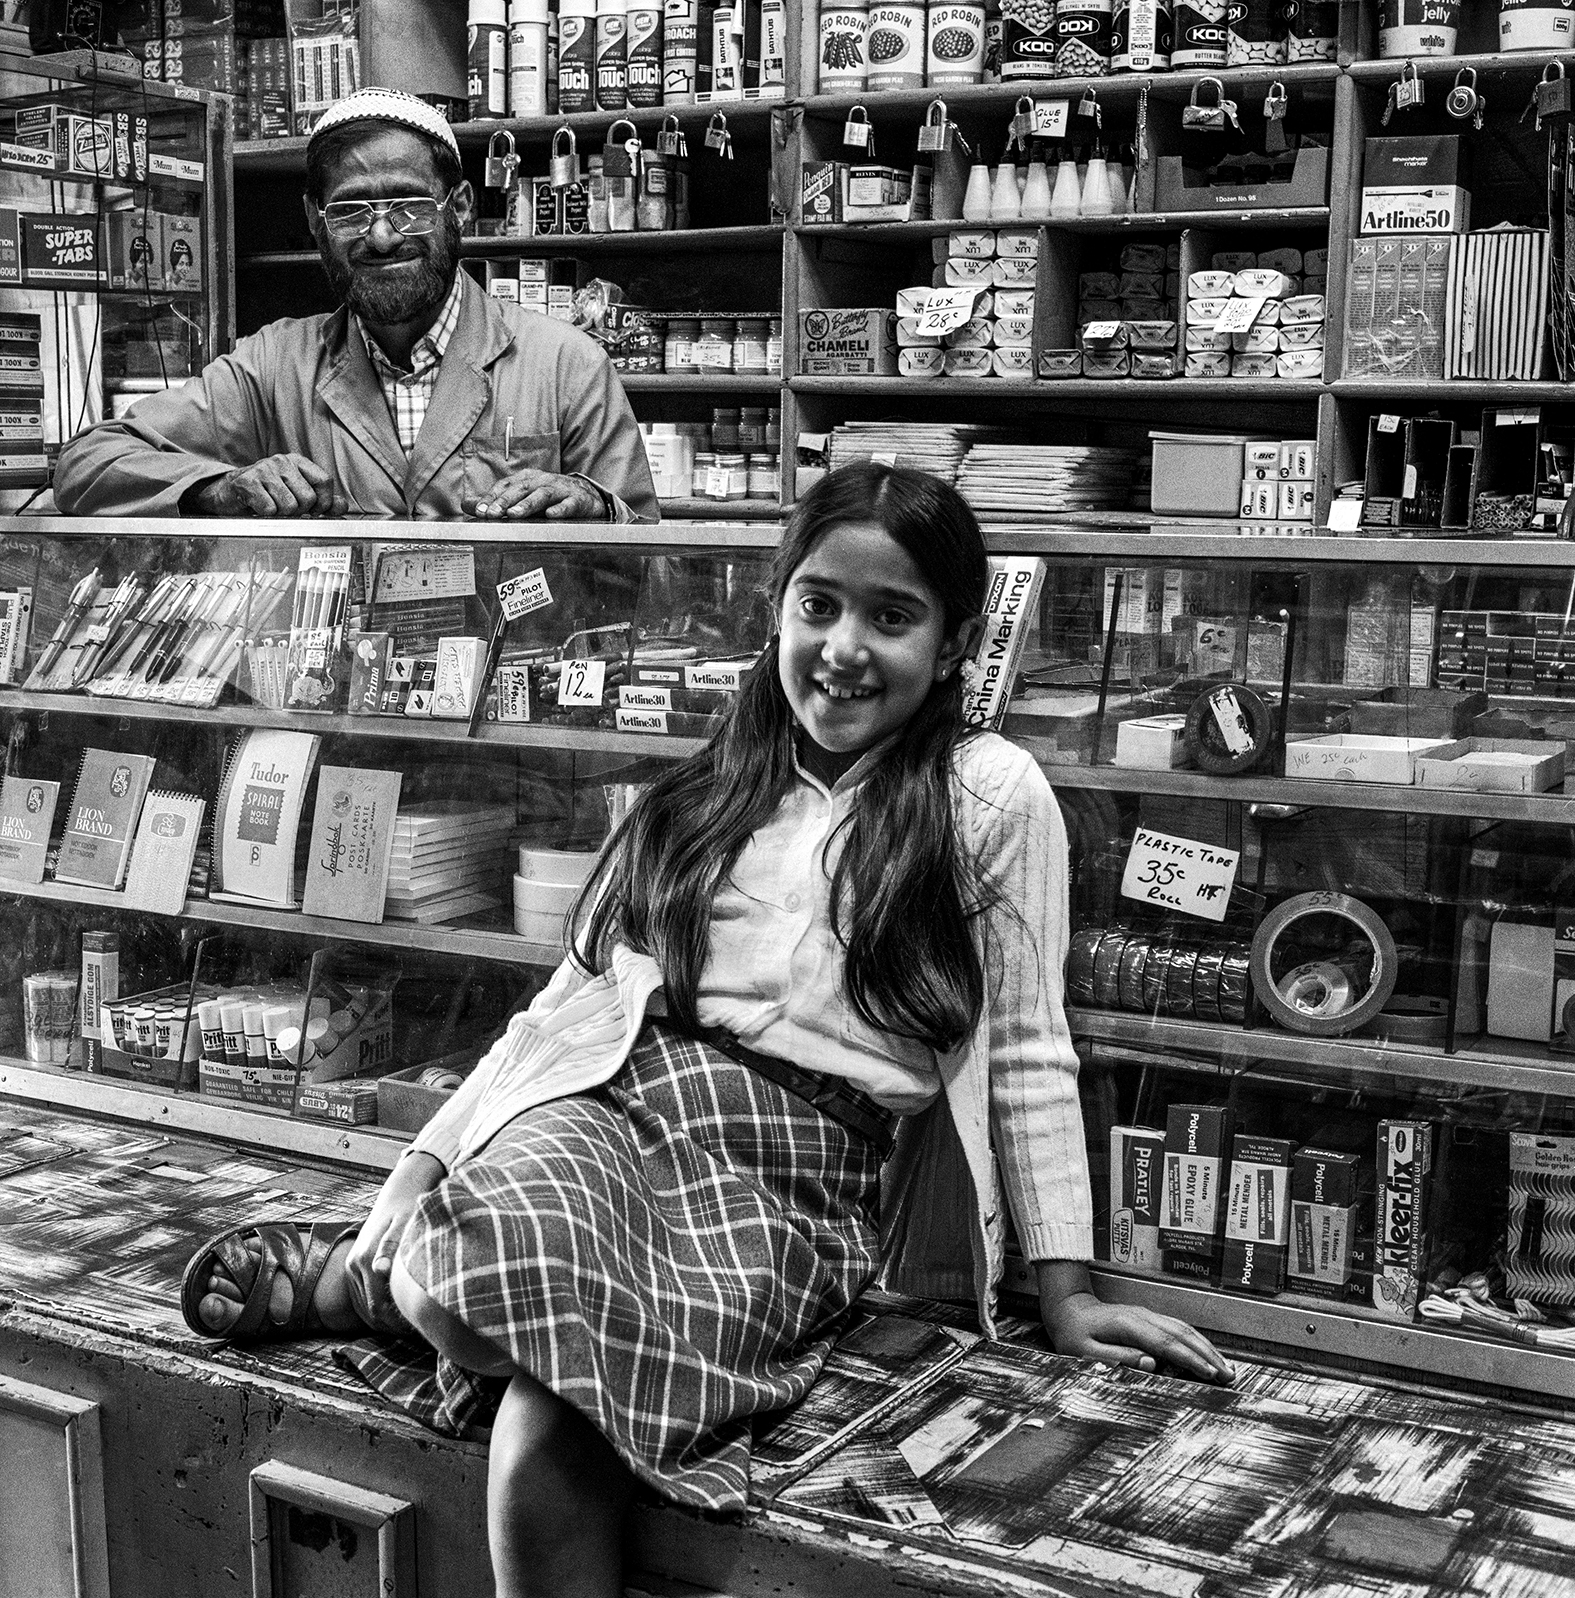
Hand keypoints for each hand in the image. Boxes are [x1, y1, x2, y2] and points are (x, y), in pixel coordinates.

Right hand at [193, 453, 346, 517]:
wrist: (229, 493)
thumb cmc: (267, 493)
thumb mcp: (297, 493)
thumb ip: (322, 500)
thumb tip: (342, 506)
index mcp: (297, 461)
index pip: (325, 481)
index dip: (323, 502)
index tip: (313, 510)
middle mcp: (282, 461)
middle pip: (308, 498)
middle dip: (300, 511)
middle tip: (285, 508)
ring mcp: (264, 469)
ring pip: (290, 506)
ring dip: (281, 514)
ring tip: (271, 506)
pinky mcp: (247, 482)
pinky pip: (270, 509)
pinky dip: (265, 514)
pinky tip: (258, 506)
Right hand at [344, 1151, 445, 1333]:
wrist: (398, 1193)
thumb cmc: (409, 1208)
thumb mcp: (406, 1223)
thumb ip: (393, 1246)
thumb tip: (379, 1269)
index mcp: (366, 1258)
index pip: (378, 1306)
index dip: (398, 1323)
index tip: (419, 1328)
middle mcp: (353, 1265)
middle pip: (370, 1312)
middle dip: (392, 1327)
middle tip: (418, 1331)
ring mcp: (351, 1268)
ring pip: (364, 1309)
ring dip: (384, 1321)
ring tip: (411, 1325)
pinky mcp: (353, 1269)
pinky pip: (361, 1299)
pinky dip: (377, 1311)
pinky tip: (398, 1313)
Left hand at [466, 469, 606, 520]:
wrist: (586, 496)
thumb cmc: (550, 498)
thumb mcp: (523, 497)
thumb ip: (496, 502)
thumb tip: (467, 505)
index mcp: (527, 479)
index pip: (506, 485)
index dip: (493, 497)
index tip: (480, 510)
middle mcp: (542, 481)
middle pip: (521, 489)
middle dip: (506, 501)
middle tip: (493, 513)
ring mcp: (560, 490)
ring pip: (542, 495)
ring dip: (528, 504)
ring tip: (515, 514)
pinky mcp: (577, 501)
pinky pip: (569, 505)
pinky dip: (560, 509)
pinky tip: (551, 515)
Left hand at [1036, 1261, 1233, 1384]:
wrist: (1067, 1308)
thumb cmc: (1073, 1333)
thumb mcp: (1085, 1351)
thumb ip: (1117, 1357)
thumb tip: (1150, 1363)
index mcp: (1128, 1324)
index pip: (1167, 1344)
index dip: (1191, 1359)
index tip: (1210, 1374)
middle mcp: (1142, 1316)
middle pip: (1182, 1335)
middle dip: (1208, 1355)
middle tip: (1229, 1376)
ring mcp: (1146, 1314)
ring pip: (1183, 1329)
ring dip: (1206, 1348)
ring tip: (1226, 1368)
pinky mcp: (1147, 1318)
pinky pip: (1177, 1328)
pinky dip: (1196, 1341)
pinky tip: (1206, 1353)